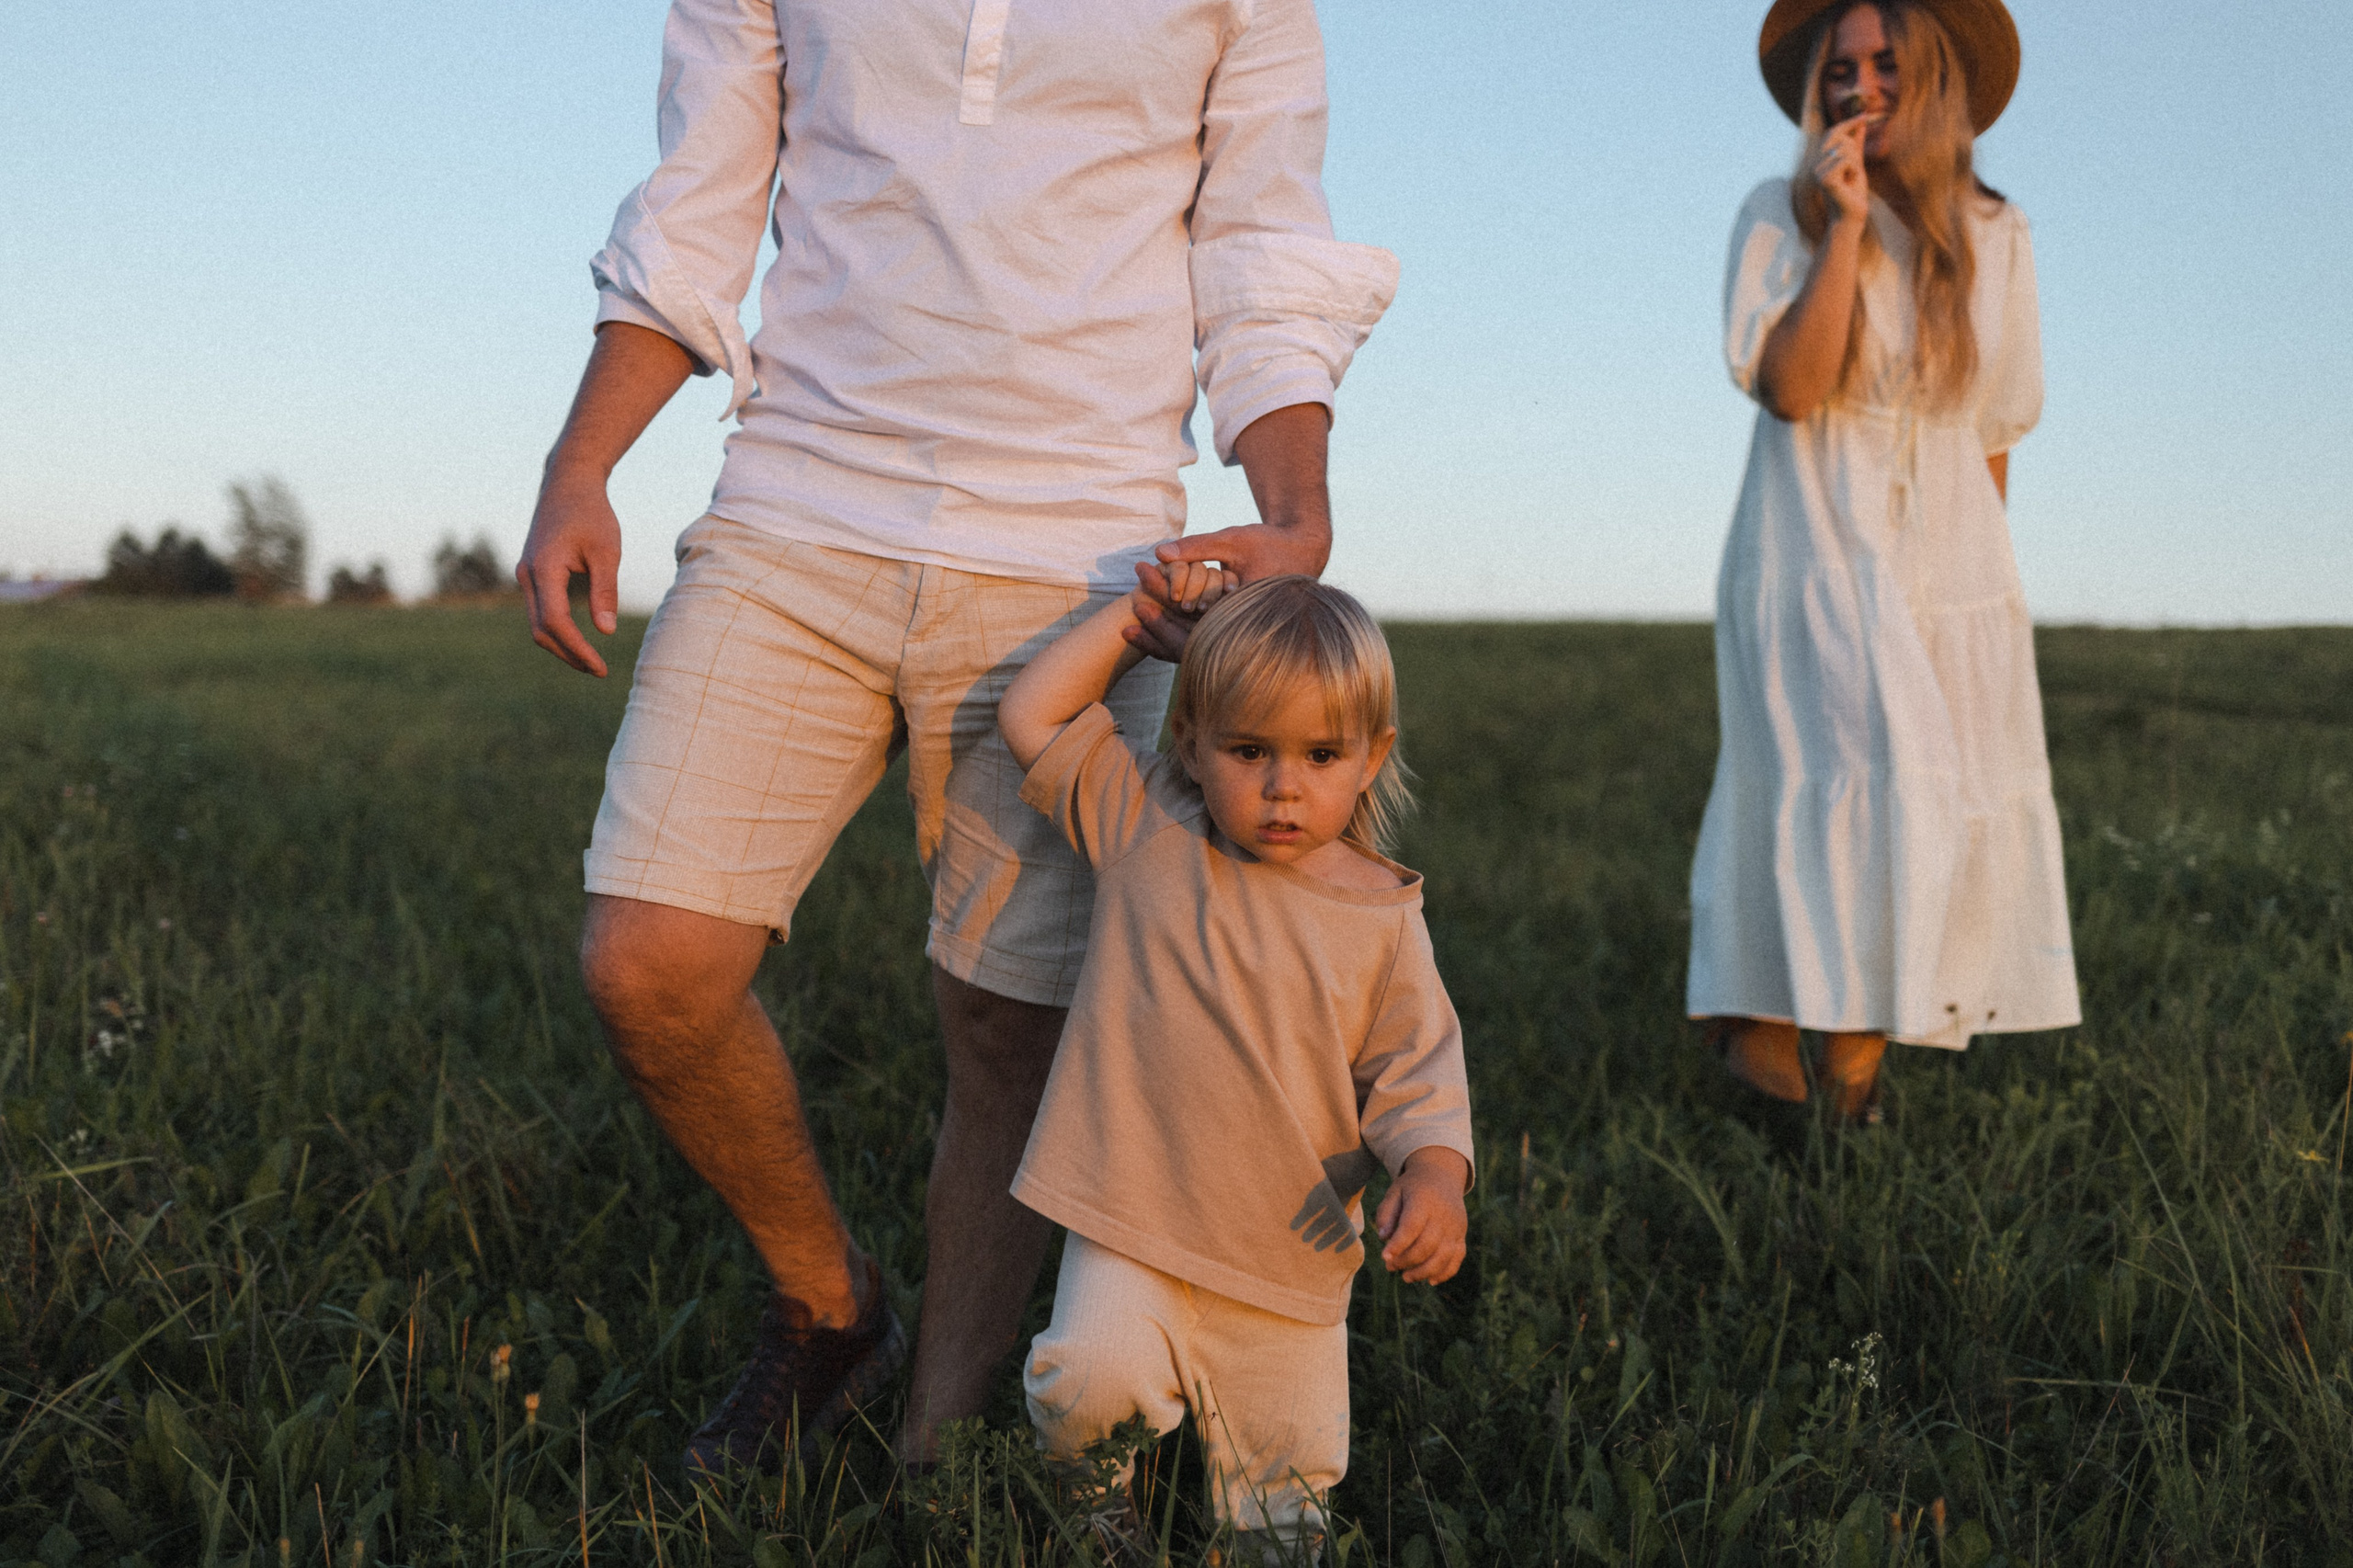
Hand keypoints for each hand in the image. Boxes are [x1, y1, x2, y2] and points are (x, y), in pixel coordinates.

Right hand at [518, 463, 622, 676]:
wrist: (568, 483)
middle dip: (568, 654)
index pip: (556, 622)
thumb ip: (605, 590)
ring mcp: (525, 575)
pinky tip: (578, 639)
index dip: (577, 649)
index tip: (601, 667)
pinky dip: (556, 630)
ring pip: (536, 623)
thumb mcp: (606, 551)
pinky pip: (538, 610)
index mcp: (544, 569)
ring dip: (561, 645)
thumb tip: (606, 632)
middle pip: (541, 630)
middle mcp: (527, 575)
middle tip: (599, 671)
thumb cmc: (592, 513)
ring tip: (590, 661)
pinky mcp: (531, 573)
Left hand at [1126, 523, 1323, 659]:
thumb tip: (1158, 551)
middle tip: (1127, 620)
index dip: (1164, 616)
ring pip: (1194, 652)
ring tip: (1128, 631)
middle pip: (1192, 644)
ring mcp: (1239, 639)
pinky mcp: (1233, 638)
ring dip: (1160, 642)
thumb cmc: (1268, 543)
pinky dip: (1173, 641)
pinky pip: (1199, 648)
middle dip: (1157, 632)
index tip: (1138, 601)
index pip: (1196, 625)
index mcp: (1244, 613)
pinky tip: (1147, 633)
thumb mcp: (1232, 540)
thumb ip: (1196, 546)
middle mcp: (1243, 633)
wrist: (1301, 553)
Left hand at [1375, 1147, 1469, 1284]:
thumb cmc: (1412, 1187)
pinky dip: (1445, 1273)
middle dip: (1407, 1261)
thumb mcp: (1394, 1192)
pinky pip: (1457, 1259)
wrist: (1442, 1176)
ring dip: (1424, 1272)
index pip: (1411, 1227)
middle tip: (1390, 1267)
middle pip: (1427, 1245)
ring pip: (1443, 1256)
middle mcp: (1443, 1215)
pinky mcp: (1461, 1235)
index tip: (1384, 1256)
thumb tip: (1383, 1237)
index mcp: (1424, 1201)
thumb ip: (1386, 1213)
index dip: (1398, 1244)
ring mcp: (1456, 1227)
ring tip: (1406, 1277)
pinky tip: (1430, 1280)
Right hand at [1813, 115, 1870, 226]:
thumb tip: (1861, 122)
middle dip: (1854, 148)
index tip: (1865, 115)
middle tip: (1855, 168)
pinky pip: (1847, 160)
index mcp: (1820, 160)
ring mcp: (1818, 172)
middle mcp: (1815, 164)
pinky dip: (1854, 170)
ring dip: (1856, 162)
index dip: (1848, 122)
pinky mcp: (1825, 179)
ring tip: (1851, 178)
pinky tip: (1850, 182)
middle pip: (1839, 137)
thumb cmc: (1853, 192)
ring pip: (1845, 148)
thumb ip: (1857, 144)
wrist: (1851, 216)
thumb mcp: (1857, 163)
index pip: (1831, 133)